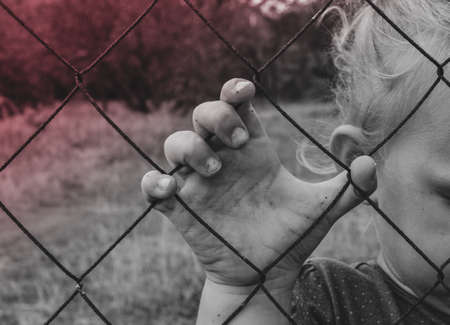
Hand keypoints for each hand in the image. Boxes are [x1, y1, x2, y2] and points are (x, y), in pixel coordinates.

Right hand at [141, 78, 376, 289]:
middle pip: (203, 115)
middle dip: (215, 117)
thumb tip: (368, 161)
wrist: (267, 273)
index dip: (235, 90)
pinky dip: (155, 183)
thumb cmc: (292, 236)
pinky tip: (170, 189)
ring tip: (216, 172)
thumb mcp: (323, 209)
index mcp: (252, 151)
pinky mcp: (181, 207)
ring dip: (190, 148)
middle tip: (237, 141)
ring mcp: (198, 182)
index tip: (246, 91)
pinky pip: (154, 186)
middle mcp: (222, 159)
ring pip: (176, 144)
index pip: (236, 105)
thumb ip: (351, 186)